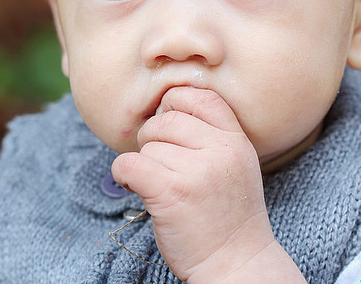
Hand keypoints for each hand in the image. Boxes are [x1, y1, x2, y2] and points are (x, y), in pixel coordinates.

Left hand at [111, 87, 304, 282]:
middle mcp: (220, 151)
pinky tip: (134, 187)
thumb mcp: (237, 165)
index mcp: (237, 141)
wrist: (237, 264)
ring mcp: (196, 171)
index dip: (176, 104)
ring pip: (147, 147)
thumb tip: (164, 106)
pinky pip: (129, 164)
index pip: (200, 96)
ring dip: (144, 165)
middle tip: (159, 164)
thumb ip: (213, 134)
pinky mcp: (171, 193)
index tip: (169, 127)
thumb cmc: (229, 216)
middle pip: (165, 120)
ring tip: (159, 186)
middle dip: (152, 139)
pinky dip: (123, 174)